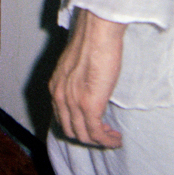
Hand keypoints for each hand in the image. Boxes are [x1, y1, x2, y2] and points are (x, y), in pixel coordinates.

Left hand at [49, 9, 124, 147]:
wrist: (97, 32)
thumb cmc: (92, 41)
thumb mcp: (76, 65)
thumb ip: (77, 80)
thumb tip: (87, 88)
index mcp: (56, 86)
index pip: (61, 117)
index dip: (77, 126)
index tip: (91, 127)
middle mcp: (60, 96)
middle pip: (70, 130)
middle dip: (87, 137)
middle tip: (104, 135)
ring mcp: (73, 103)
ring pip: (83, 135)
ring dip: (99, 141)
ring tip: (113, 137)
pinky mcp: (89, 105)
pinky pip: (97, 133)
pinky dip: (107, 140)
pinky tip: (117, 139)